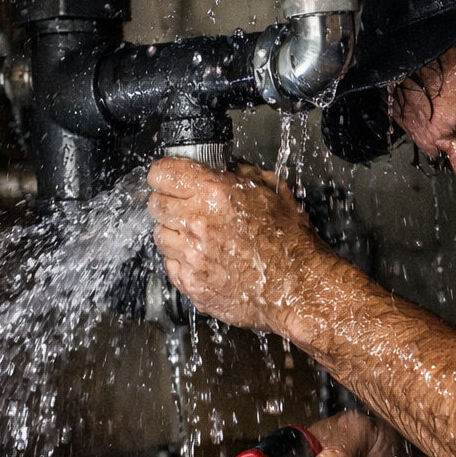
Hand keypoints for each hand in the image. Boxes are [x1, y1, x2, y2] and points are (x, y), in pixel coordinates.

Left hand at [148, 158, 339, 332]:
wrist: (299, 288)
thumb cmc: (291, 244)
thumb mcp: (274, 192)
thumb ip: (243, 174)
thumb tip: (227, 168)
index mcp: (215, 193)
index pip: (162, 173)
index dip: (165, 174)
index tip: (168, 178)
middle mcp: (197, 223)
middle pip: (156, 203)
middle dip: (169, 201)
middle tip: (186, 207)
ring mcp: (191, 256)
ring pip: (160, 235)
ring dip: (174, 232)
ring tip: (199, 236)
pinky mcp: (191, 283)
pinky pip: (170, 264)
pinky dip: (181, 260)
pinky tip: (204, 258)